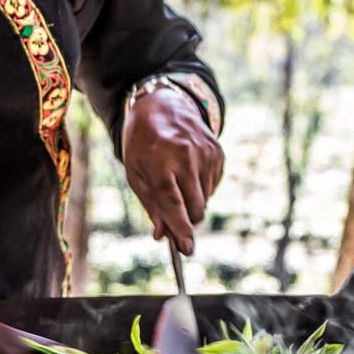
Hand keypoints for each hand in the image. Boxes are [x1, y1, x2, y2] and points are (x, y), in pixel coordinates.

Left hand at [122, 88, 223, 254]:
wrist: (163, 104)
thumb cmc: (143, 142)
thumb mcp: (136, 172)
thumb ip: (151, 204)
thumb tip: (162, 234)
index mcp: (160, 161)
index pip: (173, 202)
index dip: (180, 228)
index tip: (186, 248)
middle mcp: (186, 156)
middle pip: (195, 207)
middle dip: (186, 220)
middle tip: (174, 219)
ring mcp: (206, 153)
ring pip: (205, 199)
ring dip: (192, 202)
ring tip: (176, 181)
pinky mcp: (218, 152)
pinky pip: (212, 186)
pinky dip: (200, 188)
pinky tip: (188, 172)